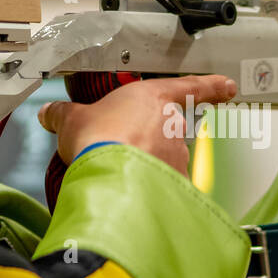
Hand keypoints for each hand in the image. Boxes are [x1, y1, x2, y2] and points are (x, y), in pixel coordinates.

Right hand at [38, 74, 237, 177]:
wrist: (110, 180)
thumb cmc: (99, 141)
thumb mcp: (72, 120)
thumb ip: (62, 115)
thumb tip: (49, 114)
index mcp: (153, 97)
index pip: (191, 86)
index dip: (212, 86)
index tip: (228, 86)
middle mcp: (172, 124)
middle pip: (171, 127)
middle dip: (152, 137)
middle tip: (127, 146)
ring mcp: (177, 155)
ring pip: (168, 157)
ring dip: (151, 163)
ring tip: (122, 172)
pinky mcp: (176, 183)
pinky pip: (166, 183)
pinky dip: (152, 188)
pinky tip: (132, 192)